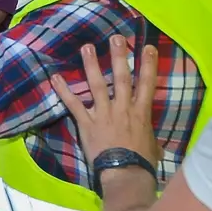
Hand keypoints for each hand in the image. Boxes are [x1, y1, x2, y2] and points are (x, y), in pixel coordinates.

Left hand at [50, 36, 163, 167]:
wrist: (125, 172)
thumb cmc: (142, 162)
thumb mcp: (153, 147)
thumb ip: (151, 139)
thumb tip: (156, 146)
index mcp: (141, 112)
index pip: (147, 83)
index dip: (148, 64)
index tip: (148, 47)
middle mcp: (123, 108)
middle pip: (123, 77)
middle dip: (119, 56)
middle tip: (116, 38)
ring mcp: (104, 113)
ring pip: (98, 85)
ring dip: (92, 65)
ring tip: (87, 48)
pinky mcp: (87, 122)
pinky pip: (73, 104)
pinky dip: (64, 91)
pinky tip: (55, 78)